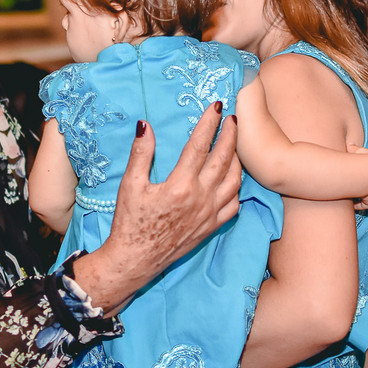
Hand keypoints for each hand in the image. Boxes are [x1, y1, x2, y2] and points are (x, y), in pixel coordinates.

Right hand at [75, 102, 240, 311]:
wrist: (136, 260)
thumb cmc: (130, 222)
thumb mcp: (130, 185)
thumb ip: (141, 153)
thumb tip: (145, 125)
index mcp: (181, 185)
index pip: (200, 146)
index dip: (210, 123)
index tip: (217, 107)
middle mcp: (201, 198)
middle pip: (223, 159)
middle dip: (231, 135)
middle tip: (233, 118)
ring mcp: (210, 214)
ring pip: (234, 180)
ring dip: (237, 158)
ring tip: (235, 144)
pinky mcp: (212, 227)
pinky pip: (234, 203)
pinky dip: (237, 187)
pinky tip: (233, 178)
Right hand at [347, 144, 367, 209]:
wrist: (367, 170)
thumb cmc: (360, 158)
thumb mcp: (356, 150)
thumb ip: (353, 148)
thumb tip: (349, 145)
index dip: (362, 177)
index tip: (354, 179)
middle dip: (362, 188)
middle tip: (352, 190)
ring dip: (360, 198)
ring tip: (349, 197)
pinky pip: (366, 204)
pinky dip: (359, 205)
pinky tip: (351, 204)